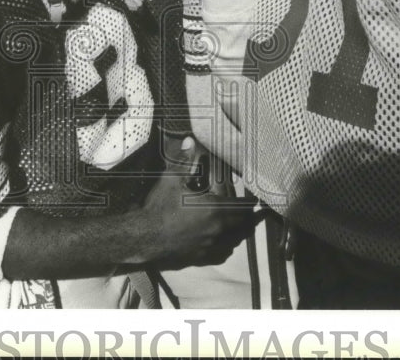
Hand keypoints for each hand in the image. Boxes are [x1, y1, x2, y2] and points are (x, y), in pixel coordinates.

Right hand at [138, 136, 262, 269]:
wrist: (142, 237)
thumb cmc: (158, 207)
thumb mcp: (171, 179)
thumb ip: (185, 160)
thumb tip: (190, 141)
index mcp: (215, 211)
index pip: (242, 207)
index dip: (251, 203)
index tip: (256, 200)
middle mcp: (218, 231)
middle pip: (243, 225)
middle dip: (248, 217)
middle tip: (251, 211)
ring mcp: (210, 247)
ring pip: (235, 240)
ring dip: (239, 231)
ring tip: (241, 224)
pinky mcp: (201, 258)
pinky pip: (222, 253)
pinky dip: (227, 246)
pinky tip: (224, 241)